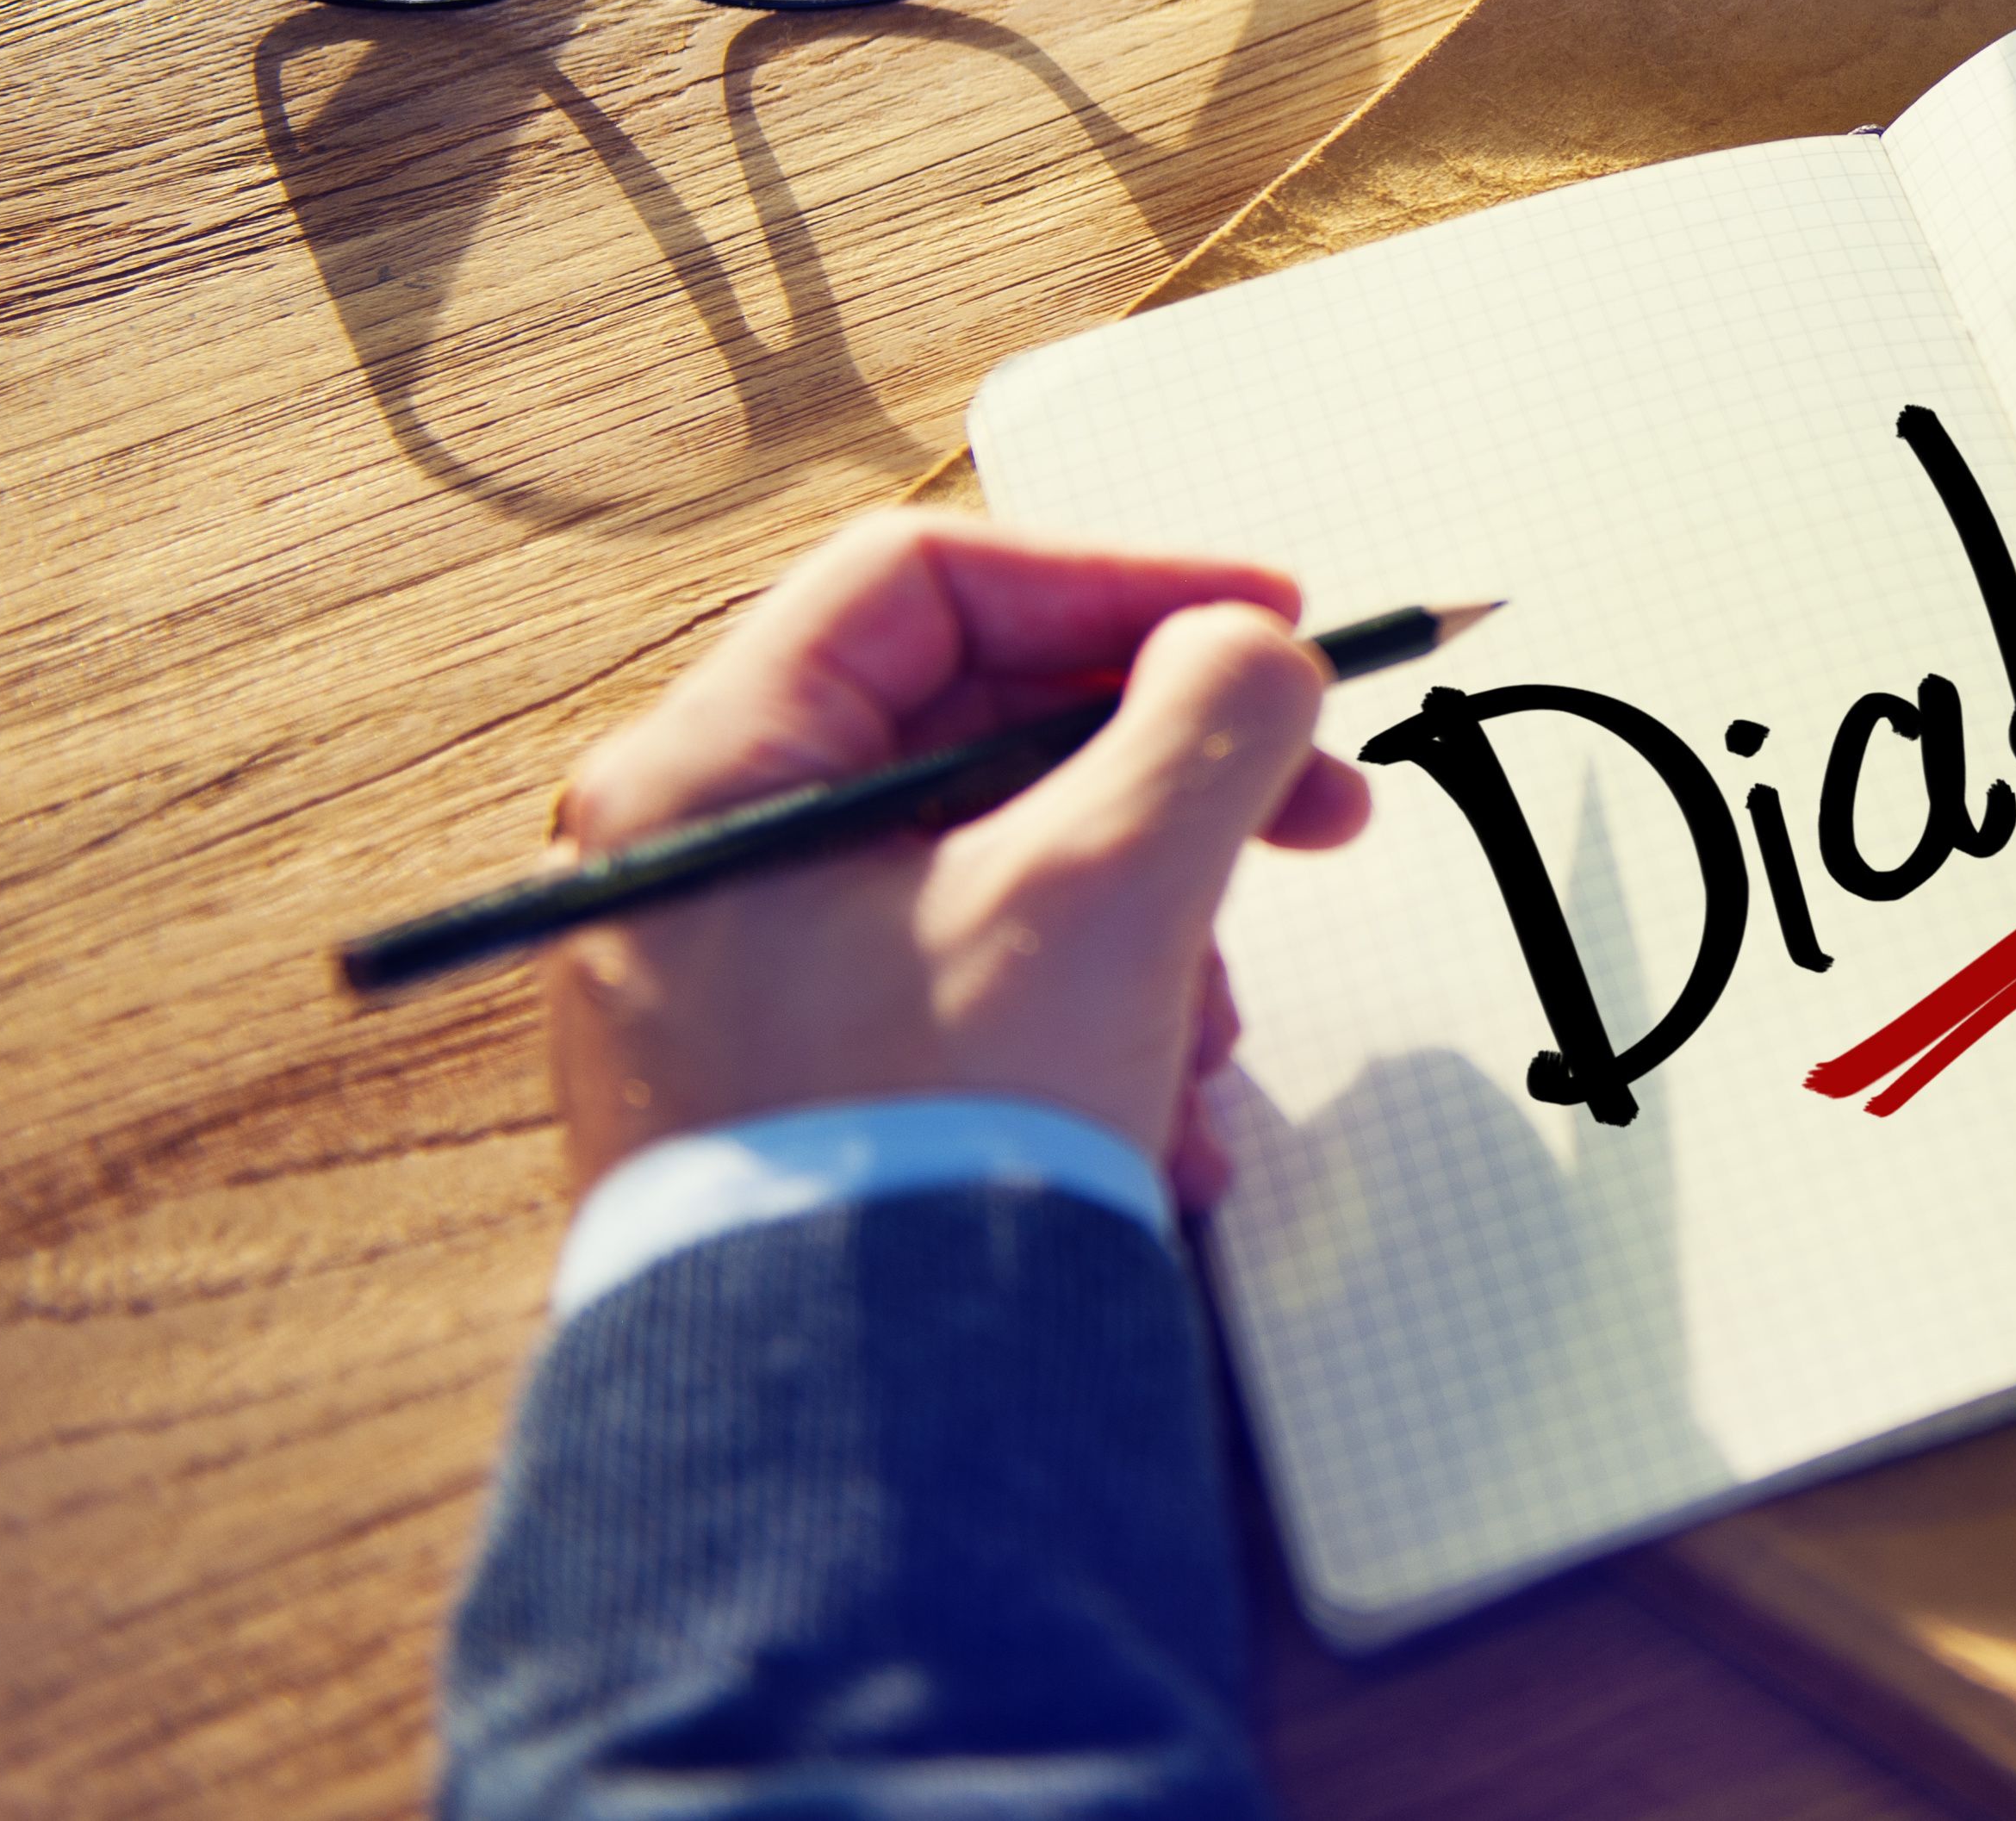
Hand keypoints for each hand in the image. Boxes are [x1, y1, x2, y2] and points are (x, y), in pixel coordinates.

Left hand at [544, 511, 1371, 1210]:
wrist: (849, 1434)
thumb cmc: (925, 1146)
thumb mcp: (1108, 890)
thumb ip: (1206, 722)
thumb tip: (1250, 650)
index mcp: (709, 776)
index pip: (929, 581)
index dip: (1121, 581)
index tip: (1265, 629)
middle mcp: (697, 865)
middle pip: (980, 727)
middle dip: (1168, 782)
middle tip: (1317, 812)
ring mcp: (744, 983)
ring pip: (999, 863)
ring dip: (1149, 919)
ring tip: (1206, 1029)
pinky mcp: (804, 1085)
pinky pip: (976, 983)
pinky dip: (1093, 1014)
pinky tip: (1162, 1108)